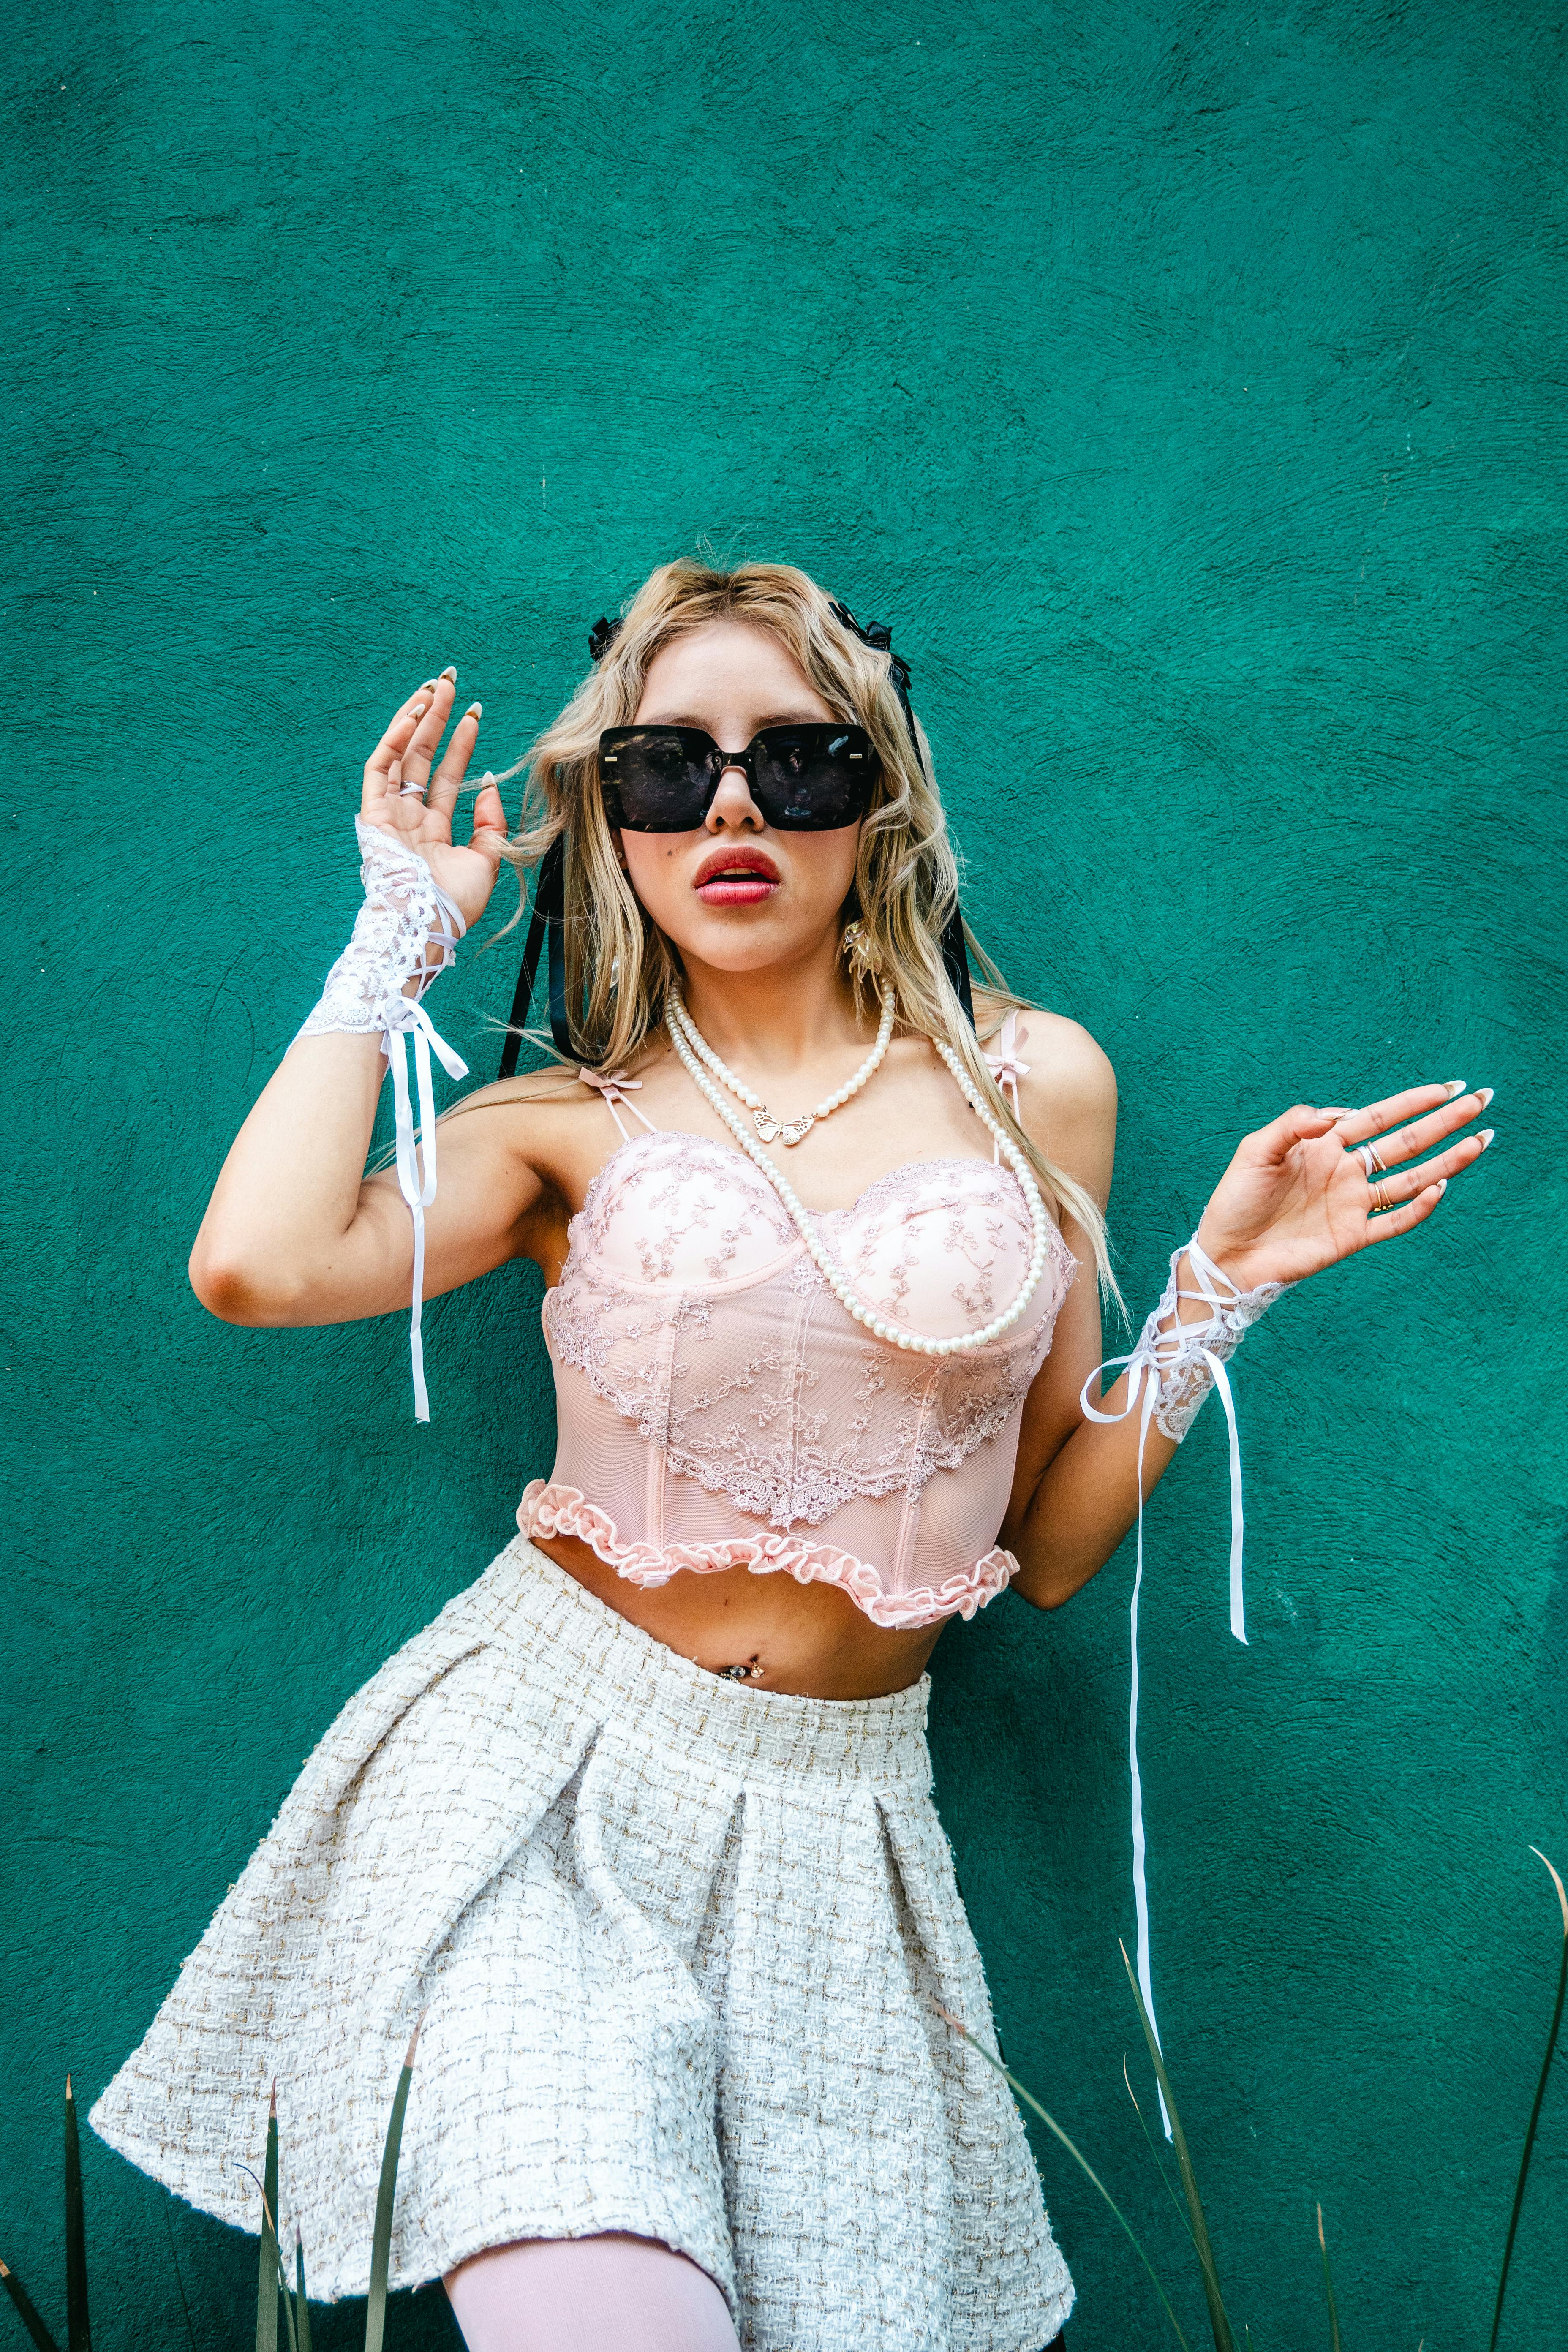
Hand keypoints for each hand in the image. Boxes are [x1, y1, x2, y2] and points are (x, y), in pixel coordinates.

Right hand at [359, 667, 509, 929]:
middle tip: (451, 684)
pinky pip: (380, 769)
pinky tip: (412, 715)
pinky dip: (394, 740)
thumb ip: (491, 823)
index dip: (460, 744)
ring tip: (434, 687)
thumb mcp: (487, 860)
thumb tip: (490, 782)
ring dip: (415, 719)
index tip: (475, 714)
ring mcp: (389, 815)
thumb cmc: (453, 904)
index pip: (446, 776)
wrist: (425, 926)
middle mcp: (408, 818)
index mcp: (432, 830)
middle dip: (436, 719)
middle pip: (422, 757)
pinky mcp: (372, 815)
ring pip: (401, 755)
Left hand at [1193, 1082, 1494, 1292]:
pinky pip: (1394, 1220)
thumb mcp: (1255, 1151)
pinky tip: (1440, 1187)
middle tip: (1482, 1103)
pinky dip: (1419, 1207)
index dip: (1414, 1102)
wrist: (1226, 1253)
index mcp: (1325, 1145)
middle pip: (1407, 1142)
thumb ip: (1293, 1126)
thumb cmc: (1235, 1199)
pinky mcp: (1352, 1236)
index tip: (1448, 1088)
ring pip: (1411, 1178)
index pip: (1379, 1116)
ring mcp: (1353, 1204)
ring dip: (1447, 1161)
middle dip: (1445, 1122)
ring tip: (1480, 1141)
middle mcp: (1346, 1171)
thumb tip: (1336, 1116)